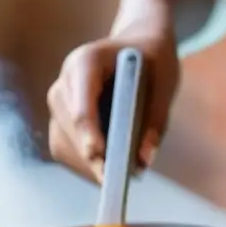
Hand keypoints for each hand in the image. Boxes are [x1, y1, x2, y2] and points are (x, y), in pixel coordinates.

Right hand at [47, 8, 179, 181]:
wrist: (138, 46)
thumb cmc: (153, 61)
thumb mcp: (165, 83)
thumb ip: (156, 119)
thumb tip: (144, 161)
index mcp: (85, 62)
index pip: (81, 104)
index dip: (88, 133)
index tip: (99, 158)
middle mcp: (65, 81)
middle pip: (70, 128)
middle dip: (92, 157)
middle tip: (119, 180)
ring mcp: (60, 102)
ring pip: (63, 144)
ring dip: (88, 166)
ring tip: (118, 178)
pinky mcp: (62, 120)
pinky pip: (65, 151)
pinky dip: (85, 166)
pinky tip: (108, 171)